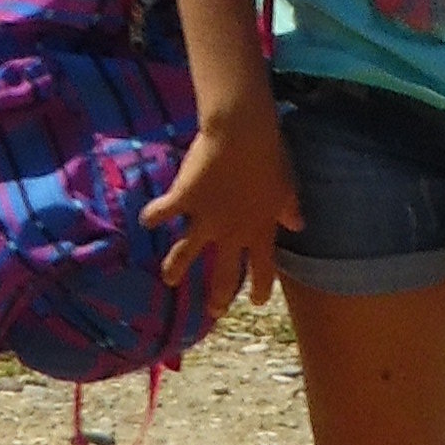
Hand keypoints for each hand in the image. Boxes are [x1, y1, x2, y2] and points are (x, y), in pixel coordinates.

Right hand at [145, 98, 300, 321]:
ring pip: (186, 254)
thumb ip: (289, 207)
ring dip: (176, 268)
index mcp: (260, 228)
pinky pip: (162, 213)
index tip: (258, 302)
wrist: (242, 133)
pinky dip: (152, 216)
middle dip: (218, 296)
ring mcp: (204, 219)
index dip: (262, 288)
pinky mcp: (183, 200)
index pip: (263, 268)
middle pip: (224, 274)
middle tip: (215, 311)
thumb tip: (298, 225)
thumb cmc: (270, 155)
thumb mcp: (286, 184)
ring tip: (170, 278)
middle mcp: (231, 232)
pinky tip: (146, 220)